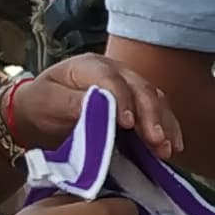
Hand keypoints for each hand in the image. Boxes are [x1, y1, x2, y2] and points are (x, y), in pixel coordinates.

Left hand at [13, 55, 186, 155]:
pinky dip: (168, 129)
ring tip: (168, 148)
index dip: (121, 99)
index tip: (126, 124)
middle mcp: (115, 71)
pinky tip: (174, 146)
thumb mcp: (48, 102)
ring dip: (164, 124)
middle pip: (140, 88)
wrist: (40, 113)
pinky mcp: (138, 104)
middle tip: (157, 140)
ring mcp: (130, 86)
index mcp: (89, 66)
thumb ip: (73, 103)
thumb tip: (99, 107)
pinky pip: (159, 112)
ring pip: (155, 99)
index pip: (111, 79)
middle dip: (151, 115)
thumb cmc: (42, 106)